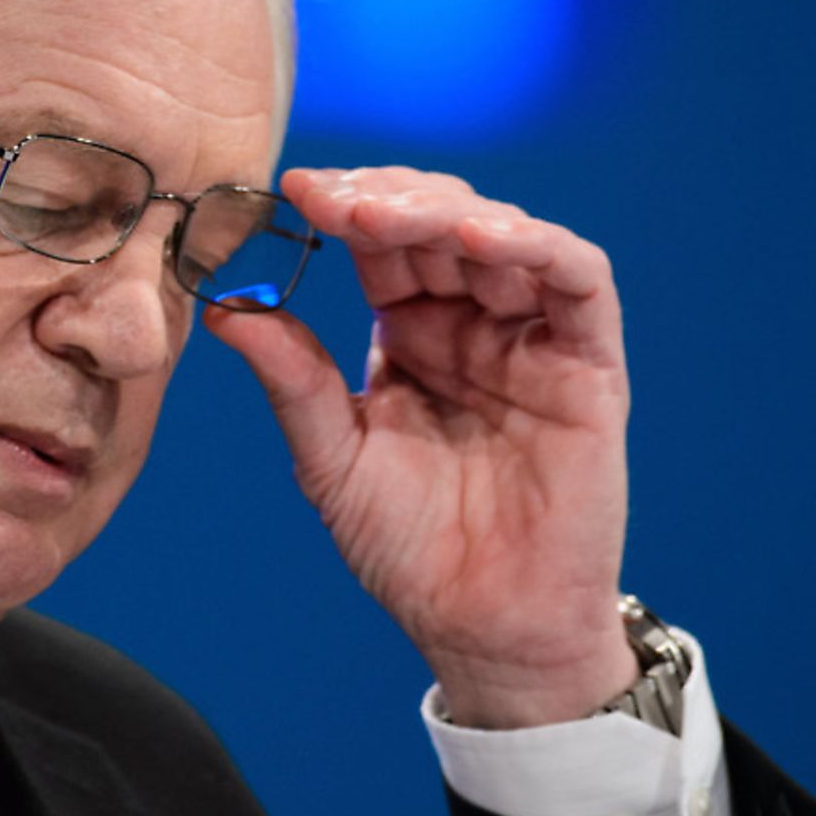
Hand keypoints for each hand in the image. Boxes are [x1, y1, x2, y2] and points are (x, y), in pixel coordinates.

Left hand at [206, 167, 639, 727]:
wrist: (482, 626)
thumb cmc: (408, 546)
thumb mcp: (330, 457)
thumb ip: (293, 379)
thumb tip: (225, 307)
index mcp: (409, 330)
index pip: (379, 241)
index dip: (342, 207)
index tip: (292, 190)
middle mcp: (472, 320)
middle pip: (438, 220)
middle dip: (384, 198)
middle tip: (330, 198)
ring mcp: (532, 337)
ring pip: (504, 234)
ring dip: (444, 210)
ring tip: (383, 213)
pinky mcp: (589, 364)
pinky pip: (579, 282)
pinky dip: (537, 247)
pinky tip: (482, 240)